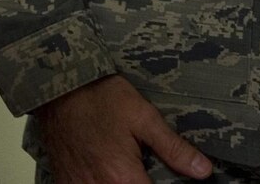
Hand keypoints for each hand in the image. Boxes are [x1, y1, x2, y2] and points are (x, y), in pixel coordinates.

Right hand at [35, 75, 210, 183]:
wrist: (56, 86)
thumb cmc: (98, 96)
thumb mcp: (143, 116)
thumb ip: (173, 148)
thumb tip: (203, 170)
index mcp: (123, 178)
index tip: (166, 177)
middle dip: (141, 182)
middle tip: (144, 167)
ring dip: (123, 182)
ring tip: (129, 170)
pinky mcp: (66, 182)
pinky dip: (101, 182)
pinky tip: (108, 172)